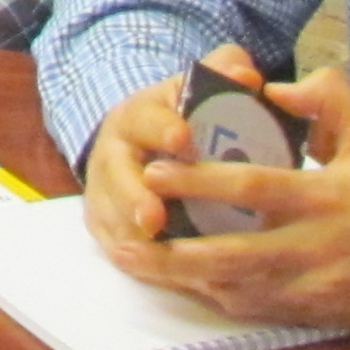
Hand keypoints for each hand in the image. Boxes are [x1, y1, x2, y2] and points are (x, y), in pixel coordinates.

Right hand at [78, 43, 258, 253]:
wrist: (140, 138)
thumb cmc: (183, 114)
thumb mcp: (199, 86)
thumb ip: (224, 72)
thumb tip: (246, 76)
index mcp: (139, 114)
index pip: (148, 119)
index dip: (164, 129)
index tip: (184, 140)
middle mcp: (114, 151)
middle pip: (117, 175)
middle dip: (133, 197)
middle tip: (154, 219)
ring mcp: (104, 189)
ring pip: (110, 215)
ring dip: (131, 237)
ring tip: (156, 258)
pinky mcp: (103, 220)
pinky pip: (113, 243)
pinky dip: (134, 261)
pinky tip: (162, 277)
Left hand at [95, 60, 349, 330]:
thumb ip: (327, 99)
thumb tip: (276, 85)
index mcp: (325, 198)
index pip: (251, 189)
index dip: (199, 181)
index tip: (154, 169)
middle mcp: (314, 248)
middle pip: (229, 254)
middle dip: (172, 247)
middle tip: (127, 230)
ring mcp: (311, 287)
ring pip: (234, 289)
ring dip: (182, 278)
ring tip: (136, 259)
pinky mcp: (313, 313)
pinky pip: (252, 308)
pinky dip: (214, 295)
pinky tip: (183, 281)